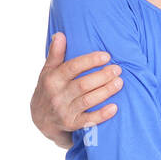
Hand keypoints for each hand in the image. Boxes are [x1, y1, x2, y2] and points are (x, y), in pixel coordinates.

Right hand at [31, 32, 122, 148]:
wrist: (41, 119)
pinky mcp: (71, 124)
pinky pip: (88, 120)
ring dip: (106, 92)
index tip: (106, 56)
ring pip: (88, 100)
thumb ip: (55, 54)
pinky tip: (115, 107)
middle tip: (117, 69)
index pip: (72, 67)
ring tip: (119, 83)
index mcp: (52, 79)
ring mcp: (64, 111)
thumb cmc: (49, 89)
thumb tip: (60, 35)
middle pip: (83, 84)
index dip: (90, 61)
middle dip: (102, 76)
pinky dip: (102, 114)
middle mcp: (57, 95)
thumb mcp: (48, 71)